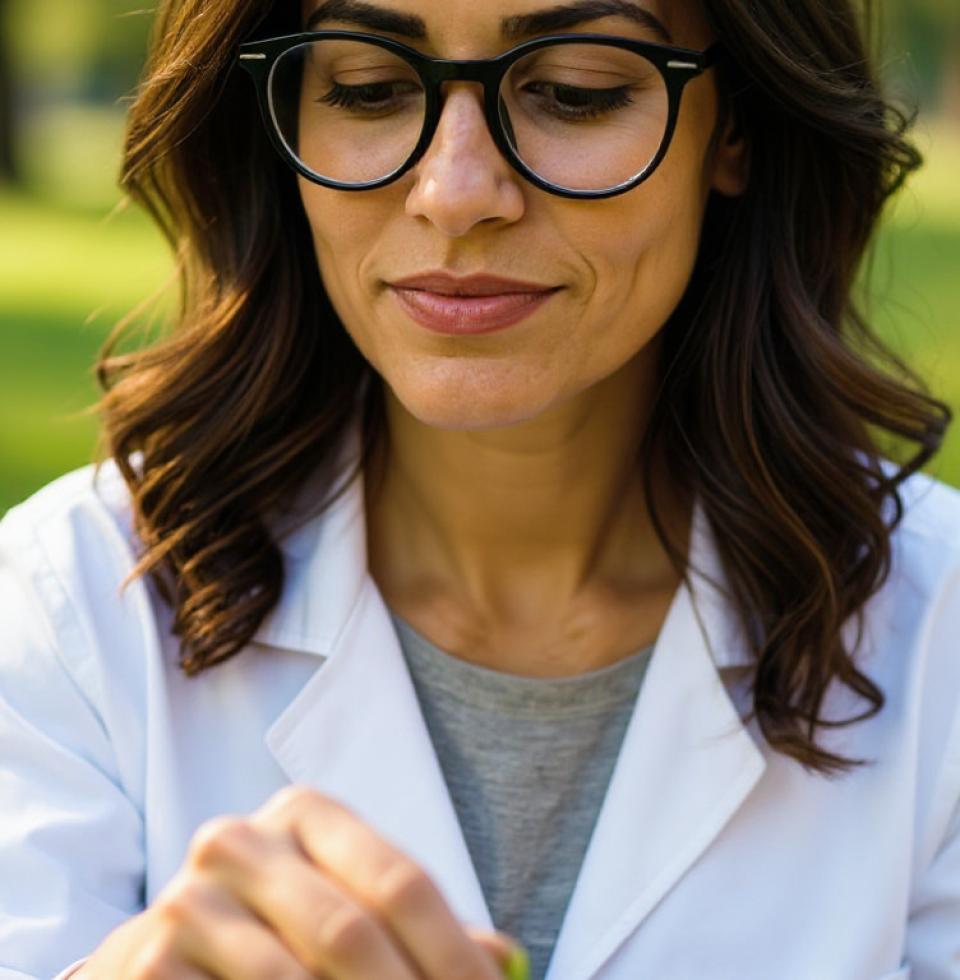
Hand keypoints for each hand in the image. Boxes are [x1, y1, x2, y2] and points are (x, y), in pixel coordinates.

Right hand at [78, 786, 518, 978]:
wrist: (156, 959)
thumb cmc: (272, 934)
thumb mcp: (340, 910)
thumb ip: (411, 927)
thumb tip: (504, 957)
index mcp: (304, 813)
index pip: (401, 883)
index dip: (453, 953)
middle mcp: (242, 840)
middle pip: (352, 931)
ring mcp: (188, 898)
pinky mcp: (146, 960)